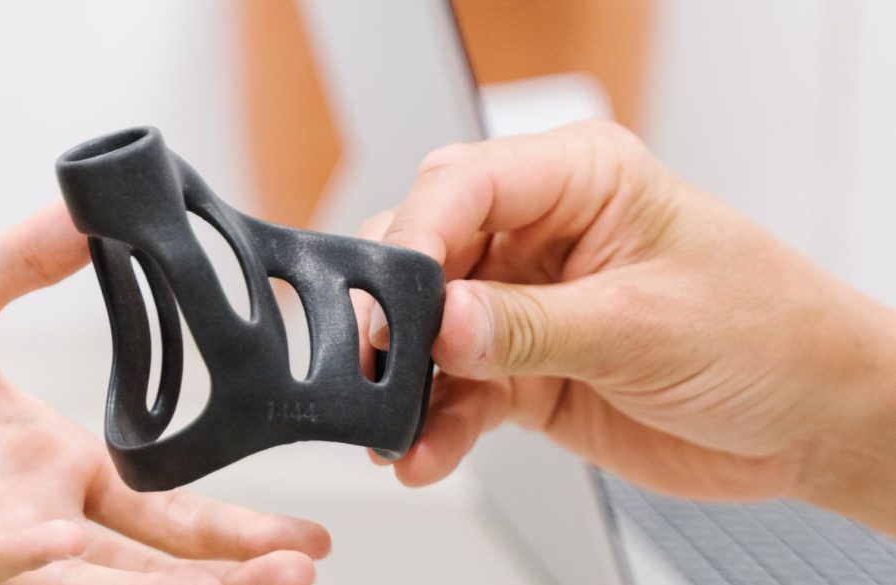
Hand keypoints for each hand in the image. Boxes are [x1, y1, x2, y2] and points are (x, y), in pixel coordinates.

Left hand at [0, 204, 329, 584]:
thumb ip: (27, 258)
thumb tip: (94, 207)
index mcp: (52, 462)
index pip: (163, 507)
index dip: (231, 523)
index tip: (306, 529)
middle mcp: (34, 515)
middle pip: (151, 561)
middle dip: (230, 571)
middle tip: (307, 572)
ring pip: (98, 582)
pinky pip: (0, 567)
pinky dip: (51, 570)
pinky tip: (92, 557)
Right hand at [357, 121, 895, 532]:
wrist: (809, 423)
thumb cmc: (768, 336)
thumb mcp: (646, 324)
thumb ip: (532, 324)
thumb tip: (440, 320)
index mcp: (581, 182)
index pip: (468, 184)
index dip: (420, 233)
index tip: (392, 295)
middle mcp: (542, 236)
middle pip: (432, 251)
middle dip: (397, 310)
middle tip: (384, 360)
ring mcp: (529, 305)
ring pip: (432, 329)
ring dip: (409, 380)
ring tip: (398, 425)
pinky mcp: (525, 369)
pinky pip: (460, 391)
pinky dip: (437, 424)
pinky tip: (425, 452)